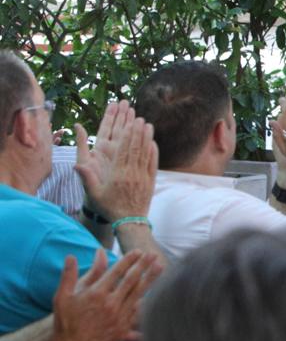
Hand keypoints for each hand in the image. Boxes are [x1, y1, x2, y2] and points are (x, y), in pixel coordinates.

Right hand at [50, 249, 162, 340]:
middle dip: (143, 265)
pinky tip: (156, 291)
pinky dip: (148, 299)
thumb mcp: (63, 296)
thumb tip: (71, 256)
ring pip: (139, 293)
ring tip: (160, 266)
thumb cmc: (65, 321)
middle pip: (132, 280)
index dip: (129, 260)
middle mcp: (110, 304)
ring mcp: (119, 316)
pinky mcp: (124, 328)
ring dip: (150, 278)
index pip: (117, 271)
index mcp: (96, 294)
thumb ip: (69, 275)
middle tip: (153, 254)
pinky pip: (139, 311)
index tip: (137, 251)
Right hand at [75, 102, 157, 220]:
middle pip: (135, 149)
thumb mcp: (94, 194)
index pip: (123, 151)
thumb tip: (77, 164)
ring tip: (148, 125)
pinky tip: (153, 143)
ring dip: (147, 138)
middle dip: (138, 132)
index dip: (127, 136)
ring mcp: (143, 177)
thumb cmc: (109, 208)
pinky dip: (153, 152)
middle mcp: (132, 173)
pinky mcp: (151, 181)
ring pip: (145, 154)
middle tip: (140, 118)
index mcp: (118, 174)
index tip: (129, 124)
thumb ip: (87, 178)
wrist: (130, 222)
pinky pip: (153, 164)